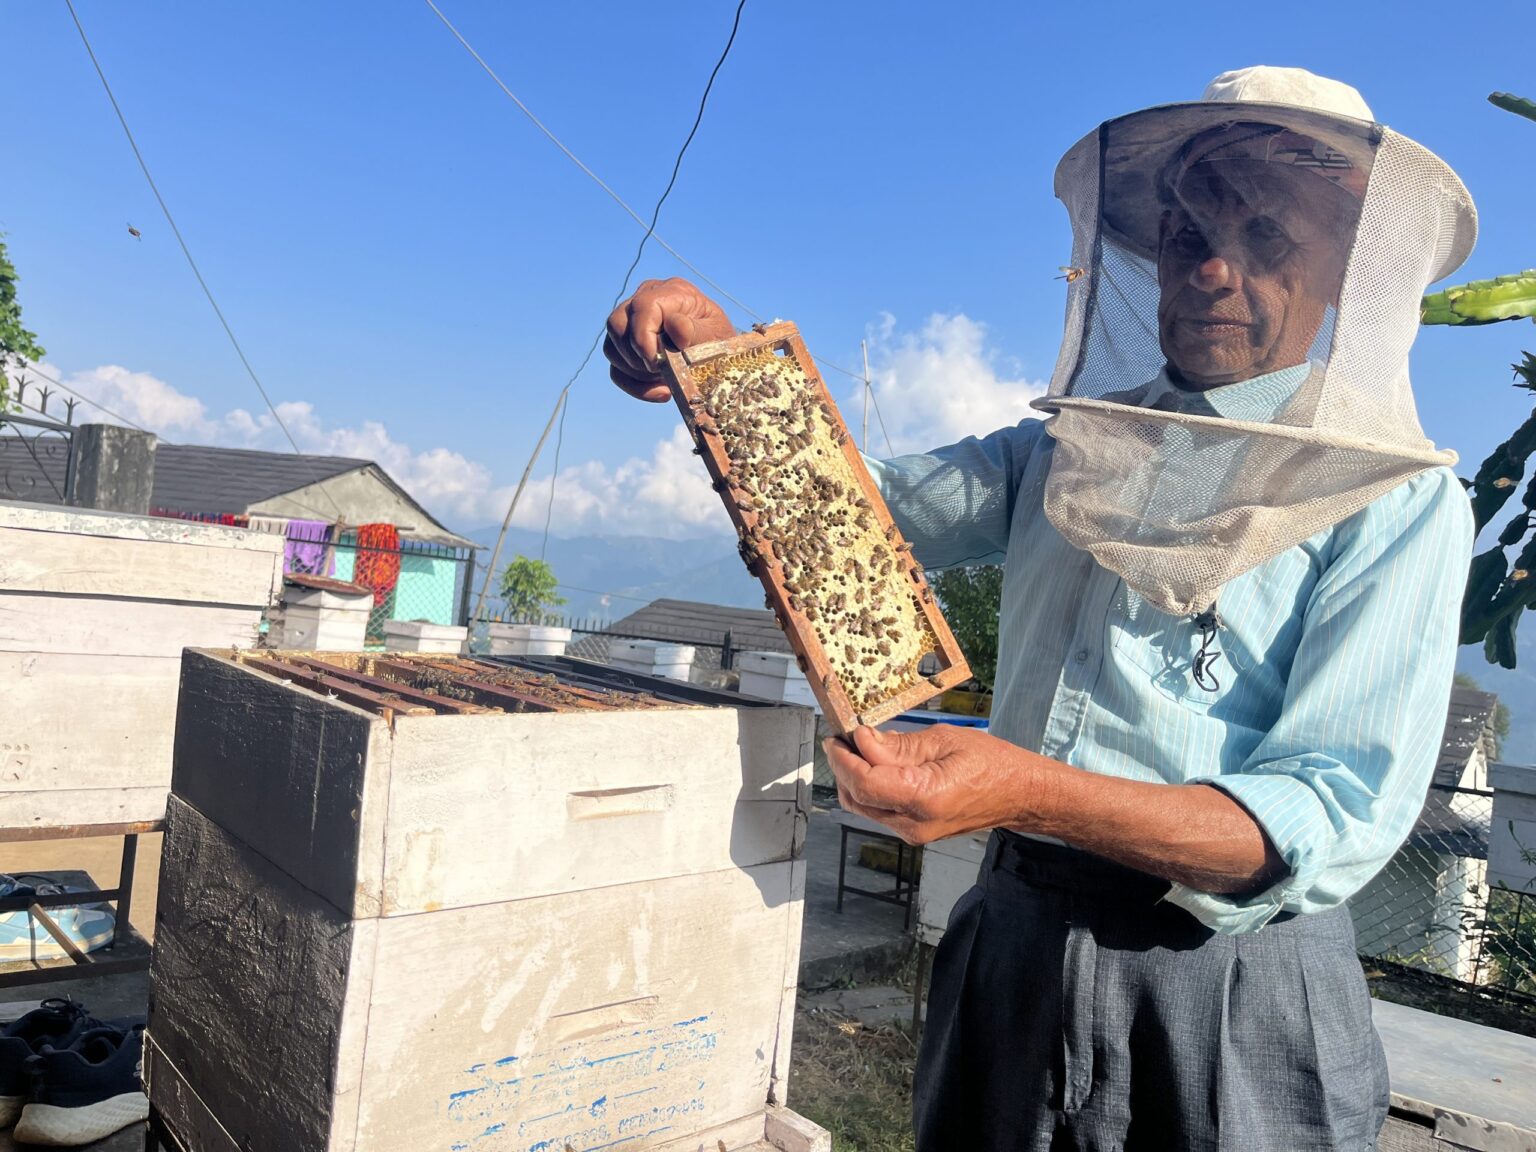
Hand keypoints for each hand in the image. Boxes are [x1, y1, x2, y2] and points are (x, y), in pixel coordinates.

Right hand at [604, 278, 736, 401]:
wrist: (720, 355)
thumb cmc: (720, 341)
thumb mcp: (716, 336)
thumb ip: (696, 330)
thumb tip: (674, 325)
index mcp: (671, 292)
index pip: (642, 307)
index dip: (643, 337)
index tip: (658, 363)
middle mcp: (645, 300)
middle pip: (617, 324)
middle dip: (637, 356)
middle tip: (663, 372)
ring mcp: (632, 323)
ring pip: (612, 348)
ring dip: (636, 373)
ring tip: (667, 381)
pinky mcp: (627, 347)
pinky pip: (616, 369)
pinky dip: (635, 386)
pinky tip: (661, 392)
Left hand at [824, 724, 1041, 844]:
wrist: (1018, 795)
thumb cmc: (991, 764)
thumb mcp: (944, 740)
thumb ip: (899, 745)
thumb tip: (863, 740)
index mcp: (924, 798)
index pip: (864, 783)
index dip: (843, 759)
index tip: (837, 736)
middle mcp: (914, 823)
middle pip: (856, 799)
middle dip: (842, 767)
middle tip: (842, 738)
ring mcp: (913, 833)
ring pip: (863, 807)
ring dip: (852, 778)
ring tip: (858, 747)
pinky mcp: (914, 832)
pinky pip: (878, 811)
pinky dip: (868, 788)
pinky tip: (875, 764)